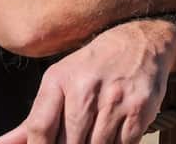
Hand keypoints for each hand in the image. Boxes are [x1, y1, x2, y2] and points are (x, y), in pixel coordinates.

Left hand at [0, 19, 175, 143]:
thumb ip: (34, 119)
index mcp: (59, 80)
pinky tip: (112, 138)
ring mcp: (114, 99)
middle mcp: (86, 88)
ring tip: (91, 138)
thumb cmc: (92, 67)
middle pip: (69, 143)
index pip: (40, 128)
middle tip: (75, 142)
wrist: (140, 41)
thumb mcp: (59, 82)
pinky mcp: (139, 109)